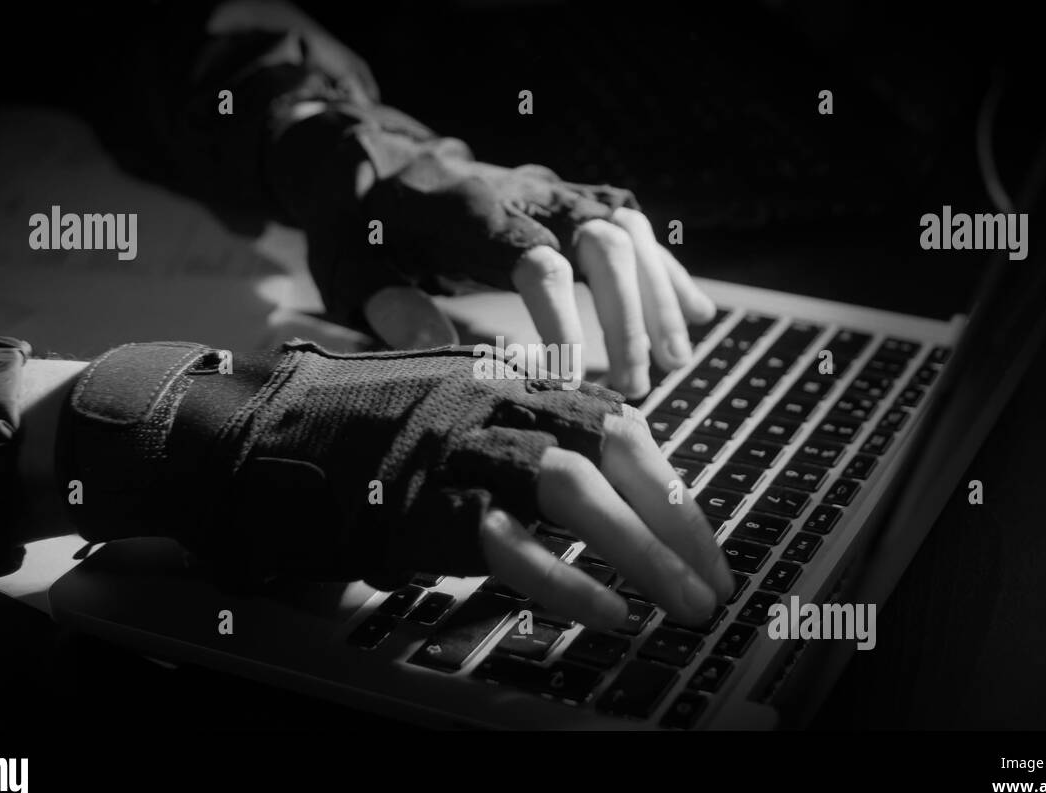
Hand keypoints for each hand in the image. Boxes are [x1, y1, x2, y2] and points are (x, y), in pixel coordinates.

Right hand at [55, 340, 729, 628]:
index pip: (618, 422)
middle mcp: (491, 405)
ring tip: (681, 608)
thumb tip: (595, 487)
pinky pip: (509, 545)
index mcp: (507, 382)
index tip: (701, 538)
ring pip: (575, 490)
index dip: (670, 485)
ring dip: (643, 553)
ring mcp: (455, 451)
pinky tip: (606, 615)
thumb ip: (515, 434)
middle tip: (713, 586)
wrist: (252, 431)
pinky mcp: (418, 504)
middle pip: (614, 453)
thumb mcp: (449, 413)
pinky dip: (567, 582)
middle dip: (678, 525)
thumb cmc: (355, 429)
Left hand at [304, 138, 716, 397]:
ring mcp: (555, 191)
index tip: (570, 381)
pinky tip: (694, 315)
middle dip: (627, 316)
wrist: (372, 155)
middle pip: (601, 241)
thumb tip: (452, 358)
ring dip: (658, 296)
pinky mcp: (571, 198)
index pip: (535, 263)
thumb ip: (393, 309)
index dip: (562, 324)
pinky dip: (665, 271)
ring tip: (675, 362)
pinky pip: (635, 227)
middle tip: (634, 384)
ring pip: (629, 230)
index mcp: (471, 212)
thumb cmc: (360, 224)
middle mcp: (525, 193)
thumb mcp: (352, 267)